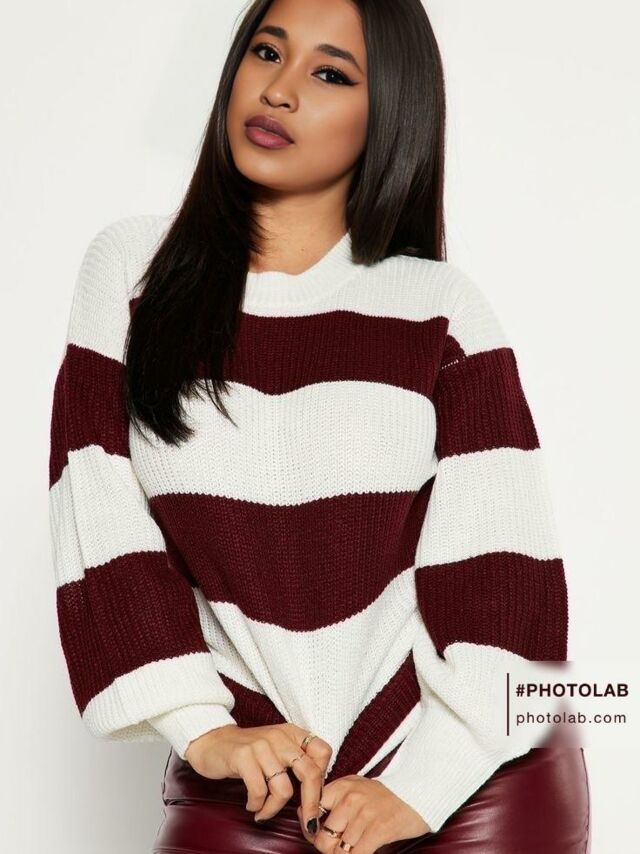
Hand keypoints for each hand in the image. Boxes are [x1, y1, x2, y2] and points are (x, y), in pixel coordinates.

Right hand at [184, 722, 331, 829]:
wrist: (212, 740)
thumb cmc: (248, 751)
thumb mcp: (276, 748)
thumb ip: (296, 761)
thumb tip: (316, 792)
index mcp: (292, 733)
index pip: (323, 752)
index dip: (323, 777)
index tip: (311, 796)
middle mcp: (280, 736)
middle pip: (310, 773)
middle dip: (311, 805)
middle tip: (307, 823)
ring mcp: (261, 745)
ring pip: (283, 788)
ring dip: (275, 809)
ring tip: (265, 812)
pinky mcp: (243, 756)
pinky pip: (259, 791)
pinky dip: (257, 805)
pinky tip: (252, 805)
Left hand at [296, 774, 430, 851]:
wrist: (417, 793)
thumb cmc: (383, 796)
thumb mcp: (355, 789)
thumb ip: (332, 800)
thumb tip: (306, 818)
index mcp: (341, 786)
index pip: (312, 811)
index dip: (312, 829)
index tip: (319, 834)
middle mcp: (350, 798)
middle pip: (323, 837)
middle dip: (328, 849)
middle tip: (340, 847)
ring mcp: (364, 814)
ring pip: (337, 851)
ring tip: (353, 850)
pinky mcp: (378, 830)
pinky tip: (363, 852)